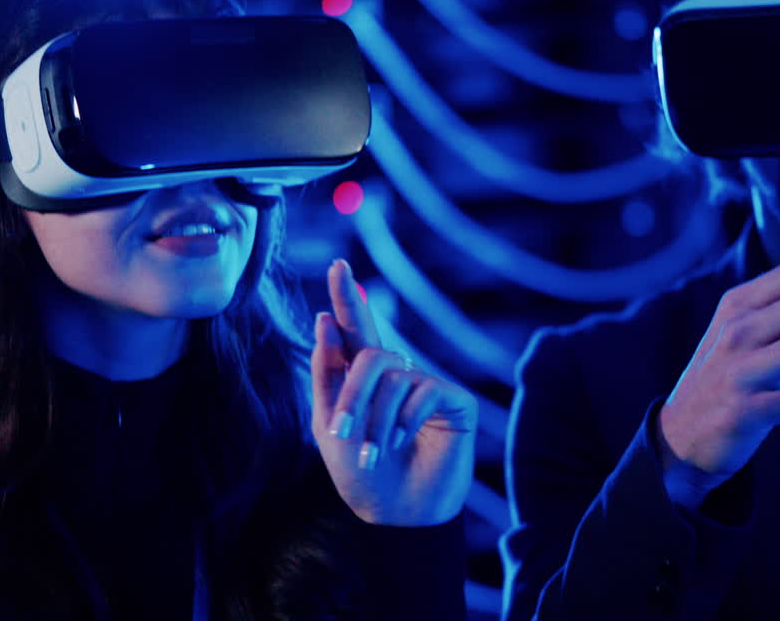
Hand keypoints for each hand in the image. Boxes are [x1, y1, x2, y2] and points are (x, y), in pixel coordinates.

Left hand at [310, 259, 477, 525]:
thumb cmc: (361, 474)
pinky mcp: (454, 400)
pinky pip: (424, 391)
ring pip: (393, 377)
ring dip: (376, 421)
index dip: (347, 299)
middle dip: (352, 395)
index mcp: (364, 378)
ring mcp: (428, 385)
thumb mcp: (329, 424)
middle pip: (371, 355)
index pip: (356, 329)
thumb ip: (327, 374)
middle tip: (341, 433)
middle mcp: (398, 374)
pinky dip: (407, 420)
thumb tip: (325, 320)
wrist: (396, 513)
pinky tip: (404, 442)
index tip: (337, 265)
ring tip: (375, 455)